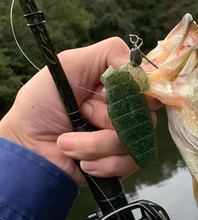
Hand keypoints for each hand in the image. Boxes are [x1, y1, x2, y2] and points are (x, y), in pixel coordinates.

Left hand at [0, 38, 160, 185]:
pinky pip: (128, 164)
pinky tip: (82, 162)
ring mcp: (125, 140)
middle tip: (82, 114)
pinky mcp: (121, 164)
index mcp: (118, 87)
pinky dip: (102, 164)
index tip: (109, 94)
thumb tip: (142, 69)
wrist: (28, 146)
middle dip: (106, 119)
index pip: (148, 87)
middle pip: (145, 116)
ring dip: (95, 144)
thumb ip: (109, 54)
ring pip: (133, 142)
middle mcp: (126, 113)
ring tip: (68, 143)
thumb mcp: (70, 64)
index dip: (135, 92)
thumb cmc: (42, 105)